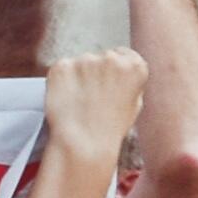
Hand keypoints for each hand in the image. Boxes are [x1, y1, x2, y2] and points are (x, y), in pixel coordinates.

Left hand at [38, 47, 148, 167]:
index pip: (125, 55)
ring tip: (80, 101)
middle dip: (98, 72)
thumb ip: (130, 81)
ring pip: (82, 63)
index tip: (112, 84)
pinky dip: (63, 81)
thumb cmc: (111, 128)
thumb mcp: (135, 103)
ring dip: (80, 77)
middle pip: (103, 57)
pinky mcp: (62, 65)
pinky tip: (68, 98)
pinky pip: (63, 69)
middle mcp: (111, 57)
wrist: (84, 142)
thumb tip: (121, 71)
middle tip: (94, 97)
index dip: (117, 71)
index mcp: (135, 66)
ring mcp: (84, 59)